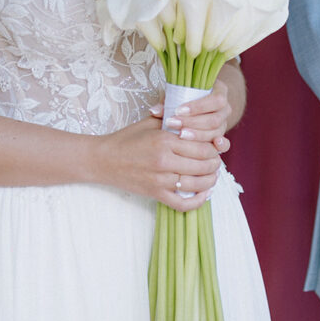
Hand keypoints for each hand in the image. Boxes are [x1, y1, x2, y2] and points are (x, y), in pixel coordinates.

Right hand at [92, 110, 222, 211]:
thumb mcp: (148, 123)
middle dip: (215, 164)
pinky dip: (197, 201)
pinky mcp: (156, 194)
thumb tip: (192, 116)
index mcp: (164, 140)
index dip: (212, 147)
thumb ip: (171, 118)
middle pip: (203, 165)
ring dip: (210, 181)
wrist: (103, 159)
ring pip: (197, 184)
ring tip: (213, 176)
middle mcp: (165, 160)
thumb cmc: (126, 139)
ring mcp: (160, 180)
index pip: (201, 146)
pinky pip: (182, 204)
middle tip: (216, 161)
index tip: (214, 146)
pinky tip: (204, 194)